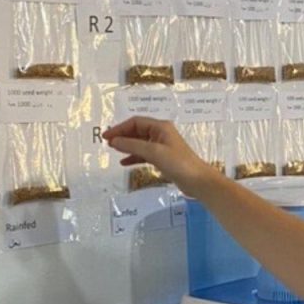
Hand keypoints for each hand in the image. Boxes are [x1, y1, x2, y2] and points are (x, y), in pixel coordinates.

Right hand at [102, 116, 219, 195]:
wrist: (197, 181)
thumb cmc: (177, 163)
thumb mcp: (153, 152)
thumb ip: (132, 145)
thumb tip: (114, 141)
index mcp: (160, 127)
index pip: (135, 122)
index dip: (120, 128)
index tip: (106, 137)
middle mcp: (161, 133)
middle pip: (137, 131)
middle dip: (122, 136)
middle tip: (107, 143)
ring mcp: (162, 146)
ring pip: (140, 143)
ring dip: (127, 146)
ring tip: (114, 151)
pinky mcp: (163, 158)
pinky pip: (145, 154)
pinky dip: (134, 157)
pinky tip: (124, 163)